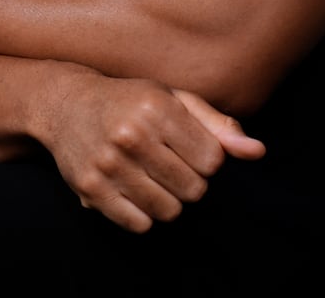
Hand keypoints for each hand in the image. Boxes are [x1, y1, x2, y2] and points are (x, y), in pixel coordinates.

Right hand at [32, 65, 265, 232]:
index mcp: (158, 107)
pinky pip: (140, 224)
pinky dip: (144, 214)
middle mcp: (132, 135)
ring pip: (169, 211)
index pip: (213, 161)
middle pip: (194, 189)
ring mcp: (108, 164)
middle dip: (190, 182)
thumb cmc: (131, 101)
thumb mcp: (175, 100)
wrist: (66, 105)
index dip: (207, 159)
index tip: (189, 148)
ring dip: (169, 200)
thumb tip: (258, 152)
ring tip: (154, 178)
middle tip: (170, 164)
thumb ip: (218, 126)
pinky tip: (135, 190)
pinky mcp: (90, 189)